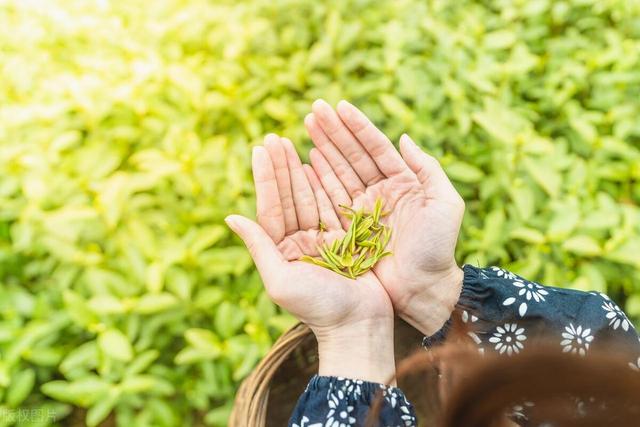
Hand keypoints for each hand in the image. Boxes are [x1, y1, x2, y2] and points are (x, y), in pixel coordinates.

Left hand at [225, 134, 395, 382]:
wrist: (359, 326)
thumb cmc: (318, 308)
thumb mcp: (281, 280)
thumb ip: (259, 247)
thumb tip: (230, 217)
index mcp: (281, 250)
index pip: (270, 206)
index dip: (265, 177)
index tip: (260, 148)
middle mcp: (299, 242)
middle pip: (288, 196)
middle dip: (281, 166)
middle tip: (274, 136)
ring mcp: (323, 239)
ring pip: (310, 196)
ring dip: (300, 169)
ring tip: (293, 141)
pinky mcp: (346, 238)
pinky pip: (333, 204)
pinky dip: (326, 183)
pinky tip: (317, 163)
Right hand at [304, 99, 464, 335]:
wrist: (424, 290)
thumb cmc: (438, 248)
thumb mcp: (444, 204)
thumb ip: (428, 168)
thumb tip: (404, 137)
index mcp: (403, 181)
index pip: (376, 147)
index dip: (358, 126)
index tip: (338, 106)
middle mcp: (381, 191)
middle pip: (353, 155)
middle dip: (334, 132)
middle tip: (314, 110)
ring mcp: (363, 209)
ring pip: (339, 172)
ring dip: (323, 149)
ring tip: (306, 128)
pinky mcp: (350, 228)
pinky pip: (331, 199)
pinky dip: (318, 180)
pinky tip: (305, 162)